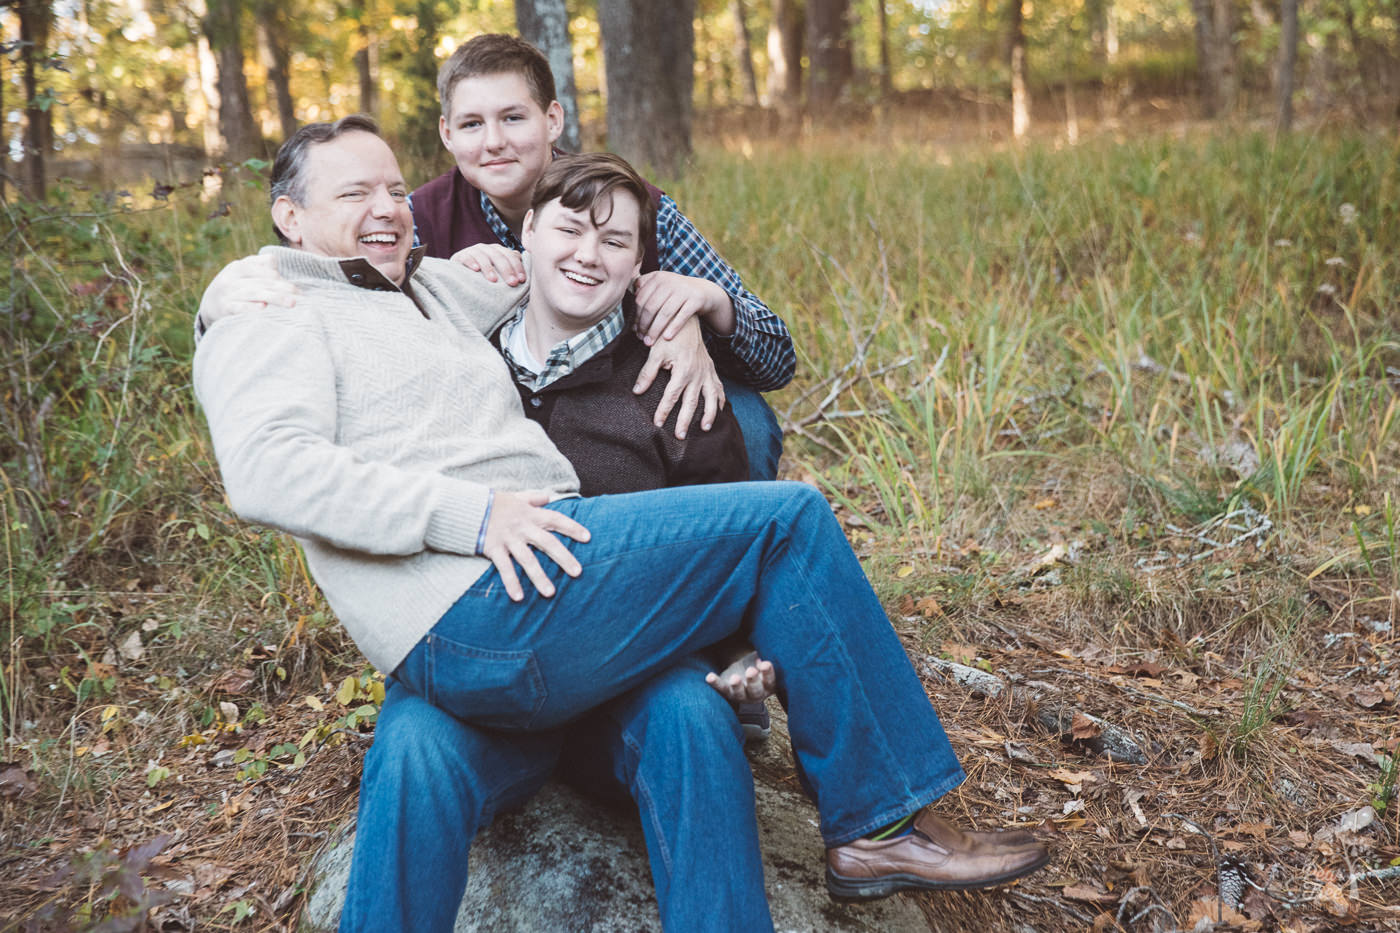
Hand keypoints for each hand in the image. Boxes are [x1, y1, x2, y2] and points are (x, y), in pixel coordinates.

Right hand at [198, 254, 296, 329]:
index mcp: (239, 266)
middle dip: (282, 289)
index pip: (263, 268)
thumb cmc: (235, 286)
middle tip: (300, 297)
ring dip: (274, 298)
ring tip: (292, 303)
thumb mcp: (243, 272)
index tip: (297, 291)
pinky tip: (263, 308)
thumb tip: (274, 260)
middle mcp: (232, 277)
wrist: (209, 305)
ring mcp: (227, 293)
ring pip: (253, 294)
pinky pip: (238, 307)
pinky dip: (250, 308)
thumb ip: (260, 265)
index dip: (280, 278)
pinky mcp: (224, 308)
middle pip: (262, 282)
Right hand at [451, 243, 525, 285]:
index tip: (522, 280)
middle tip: (512, 283)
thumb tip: (525, 265)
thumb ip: (511, 266)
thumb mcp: (498, 271)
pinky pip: (466, 258)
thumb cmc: (484, 276)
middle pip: (499, 256)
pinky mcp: (460, 256)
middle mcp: (486, 248)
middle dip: (507, 270)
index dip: (517, 267)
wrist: (460, 274)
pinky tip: (475, 270)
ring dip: (489, 268)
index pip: (510, 256)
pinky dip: (471, 262)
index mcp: (498, 250)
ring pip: (483, 257)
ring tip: (493, 280)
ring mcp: (473, 251)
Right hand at [481, 490, 589, 601]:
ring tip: (550, 593)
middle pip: (547, 543)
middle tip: (578, 573)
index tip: (588, 538)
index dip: (572, 527)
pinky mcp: (493, 549)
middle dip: (563, 558)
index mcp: (530, 514)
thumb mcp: (515, 497)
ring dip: (539, 577)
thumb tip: (548, 496)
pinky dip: (511, 582)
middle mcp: (522, 527)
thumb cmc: (493, 503)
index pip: (556, 519)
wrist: (465, 506)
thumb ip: (533, 498)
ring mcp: (508, 539)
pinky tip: (519, 597)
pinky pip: (504, 568)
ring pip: (527, 559)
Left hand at [634, 271, 734, 343]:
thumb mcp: (661, 285)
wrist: (704, 291)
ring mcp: (683, 290)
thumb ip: (645, 288)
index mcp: (657, 277)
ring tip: (650, 342)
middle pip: (651, 307)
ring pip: (665, 313)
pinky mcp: (696, 299)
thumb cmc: (677, 293)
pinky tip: (666, 338)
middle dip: (644, 325)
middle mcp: (669, 281)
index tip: (634, 330)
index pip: (641, 299)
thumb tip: (627, 298)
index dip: (636, 316)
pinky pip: (682, 316)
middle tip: (641, 338)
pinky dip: (673, 328)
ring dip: (655, 330)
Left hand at [634, 316, 724, 436]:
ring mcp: (707, 373)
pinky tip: (719, 411)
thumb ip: (647, 373)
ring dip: (708, 414)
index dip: (664, 410)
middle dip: (685, 420)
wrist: (687, 321)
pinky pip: (719, 388)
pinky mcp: (711, 370)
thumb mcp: (655, 352)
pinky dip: (720, 400)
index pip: (672, 396)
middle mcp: (698, 374)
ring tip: (705, 428)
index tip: (657, 424)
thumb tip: (637, 391)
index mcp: (683, 370)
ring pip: (710, 398)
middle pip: (691, 402)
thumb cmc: (669, 336)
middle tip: (679, 436)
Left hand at [706, 651, 776, 702]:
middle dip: (753, 680)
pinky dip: (715, 683)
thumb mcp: (764, 660)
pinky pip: (721, 688)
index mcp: (768, 685)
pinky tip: (710, 677)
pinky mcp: (727, 692)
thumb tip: (767, 643)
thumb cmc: (759, 664)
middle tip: (750, 671)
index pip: (770, 680)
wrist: (745, 674)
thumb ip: (765, 654)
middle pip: (755, 690)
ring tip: (734, 678)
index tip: (766, 663)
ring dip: (736, 686)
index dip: (768, 673)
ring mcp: (741, 694)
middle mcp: (756, 693)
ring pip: (738, 692)